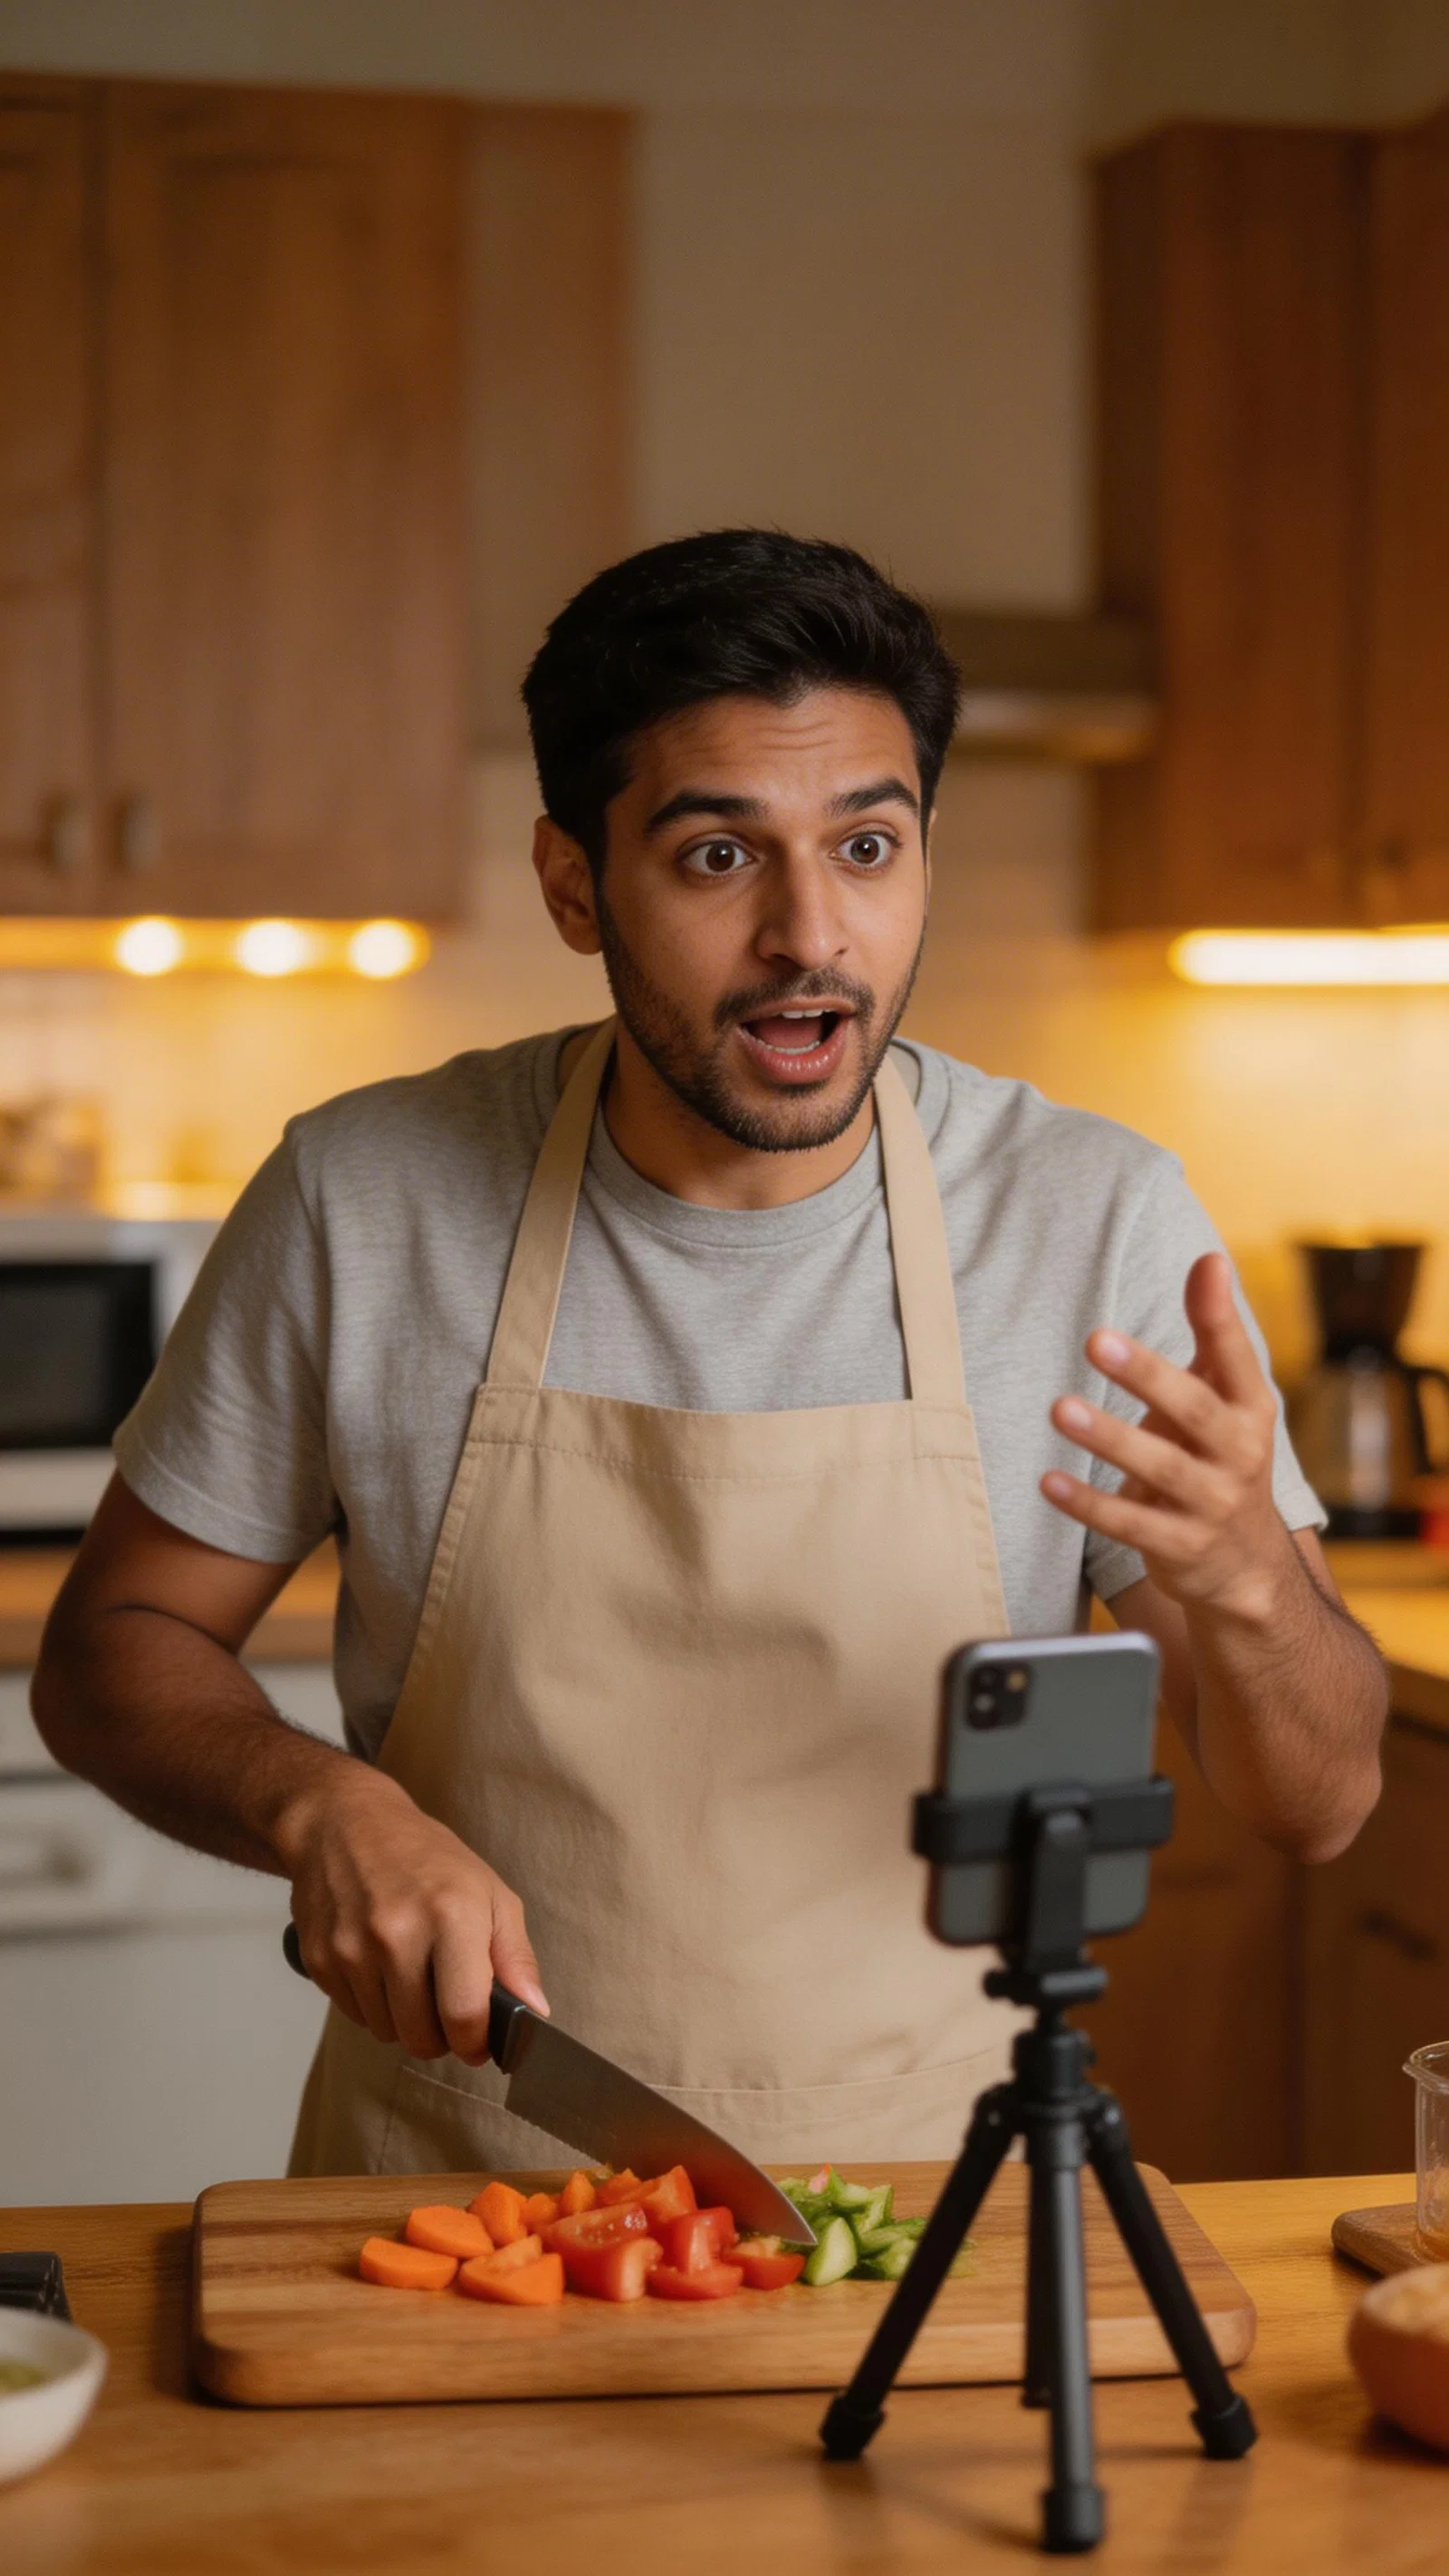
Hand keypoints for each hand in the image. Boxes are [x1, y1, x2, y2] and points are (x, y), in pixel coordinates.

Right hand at [277, 1764, 548, 2062]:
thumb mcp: (489, 1891)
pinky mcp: (319, 1959)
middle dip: (441, 2035)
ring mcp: (351, 1948)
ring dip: (404, 2020)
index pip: (465, 2015)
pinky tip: (379, 1966)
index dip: (476, 2042)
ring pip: (386, 2033)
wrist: (345, 1823)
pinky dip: (372, 2005)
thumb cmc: (425, 1858)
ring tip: (411, 1974)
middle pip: (422, 2037)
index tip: (480, 2040)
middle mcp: (396, 1933)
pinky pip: (355, 2015)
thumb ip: (515, 1956)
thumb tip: (535, 2011)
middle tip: (445, 2005)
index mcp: (451, 1914)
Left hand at [1041, 1251, 1291, 1619]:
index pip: (1238, 1356)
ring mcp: (1212, 1505)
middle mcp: (1240, 1454)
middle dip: (1146, 1375)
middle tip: (1095, 1339)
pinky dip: (1089, 1504)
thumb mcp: (1227, 1399)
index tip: (1207, 1264)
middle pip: (1195, 1410)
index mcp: (1251, 1410)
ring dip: (1109, 1438)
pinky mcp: (1180, 1547)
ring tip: (1060, 1408)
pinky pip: (1130, 1524)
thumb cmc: (1220, 1458)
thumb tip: (1210, 1259)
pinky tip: (1049, 1481)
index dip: (1221, 1315)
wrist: (1247, 1565)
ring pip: (1160, 1469)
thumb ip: (1214, 1333)